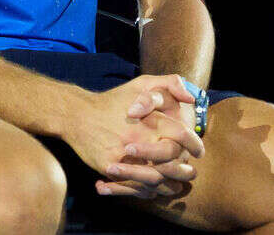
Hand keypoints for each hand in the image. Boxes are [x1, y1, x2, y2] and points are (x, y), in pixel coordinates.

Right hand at [61, 75, 202, 199]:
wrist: (75, 114)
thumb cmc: (111, 101)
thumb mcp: (140, 84)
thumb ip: (169, 83)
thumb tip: (192, 98)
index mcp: (150, 121)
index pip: (183, 136)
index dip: (195, 145)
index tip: (198, 151)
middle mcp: (139, 139)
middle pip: (173, 163)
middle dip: (183, 169)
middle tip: (188, 171)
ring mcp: (123, 155)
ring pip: (157, 179)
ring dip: (167, 183)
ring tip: (172, 182)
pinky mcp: (109, 167)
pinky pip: (135, 186)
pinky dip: (146, 190)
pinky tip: (151, 187)